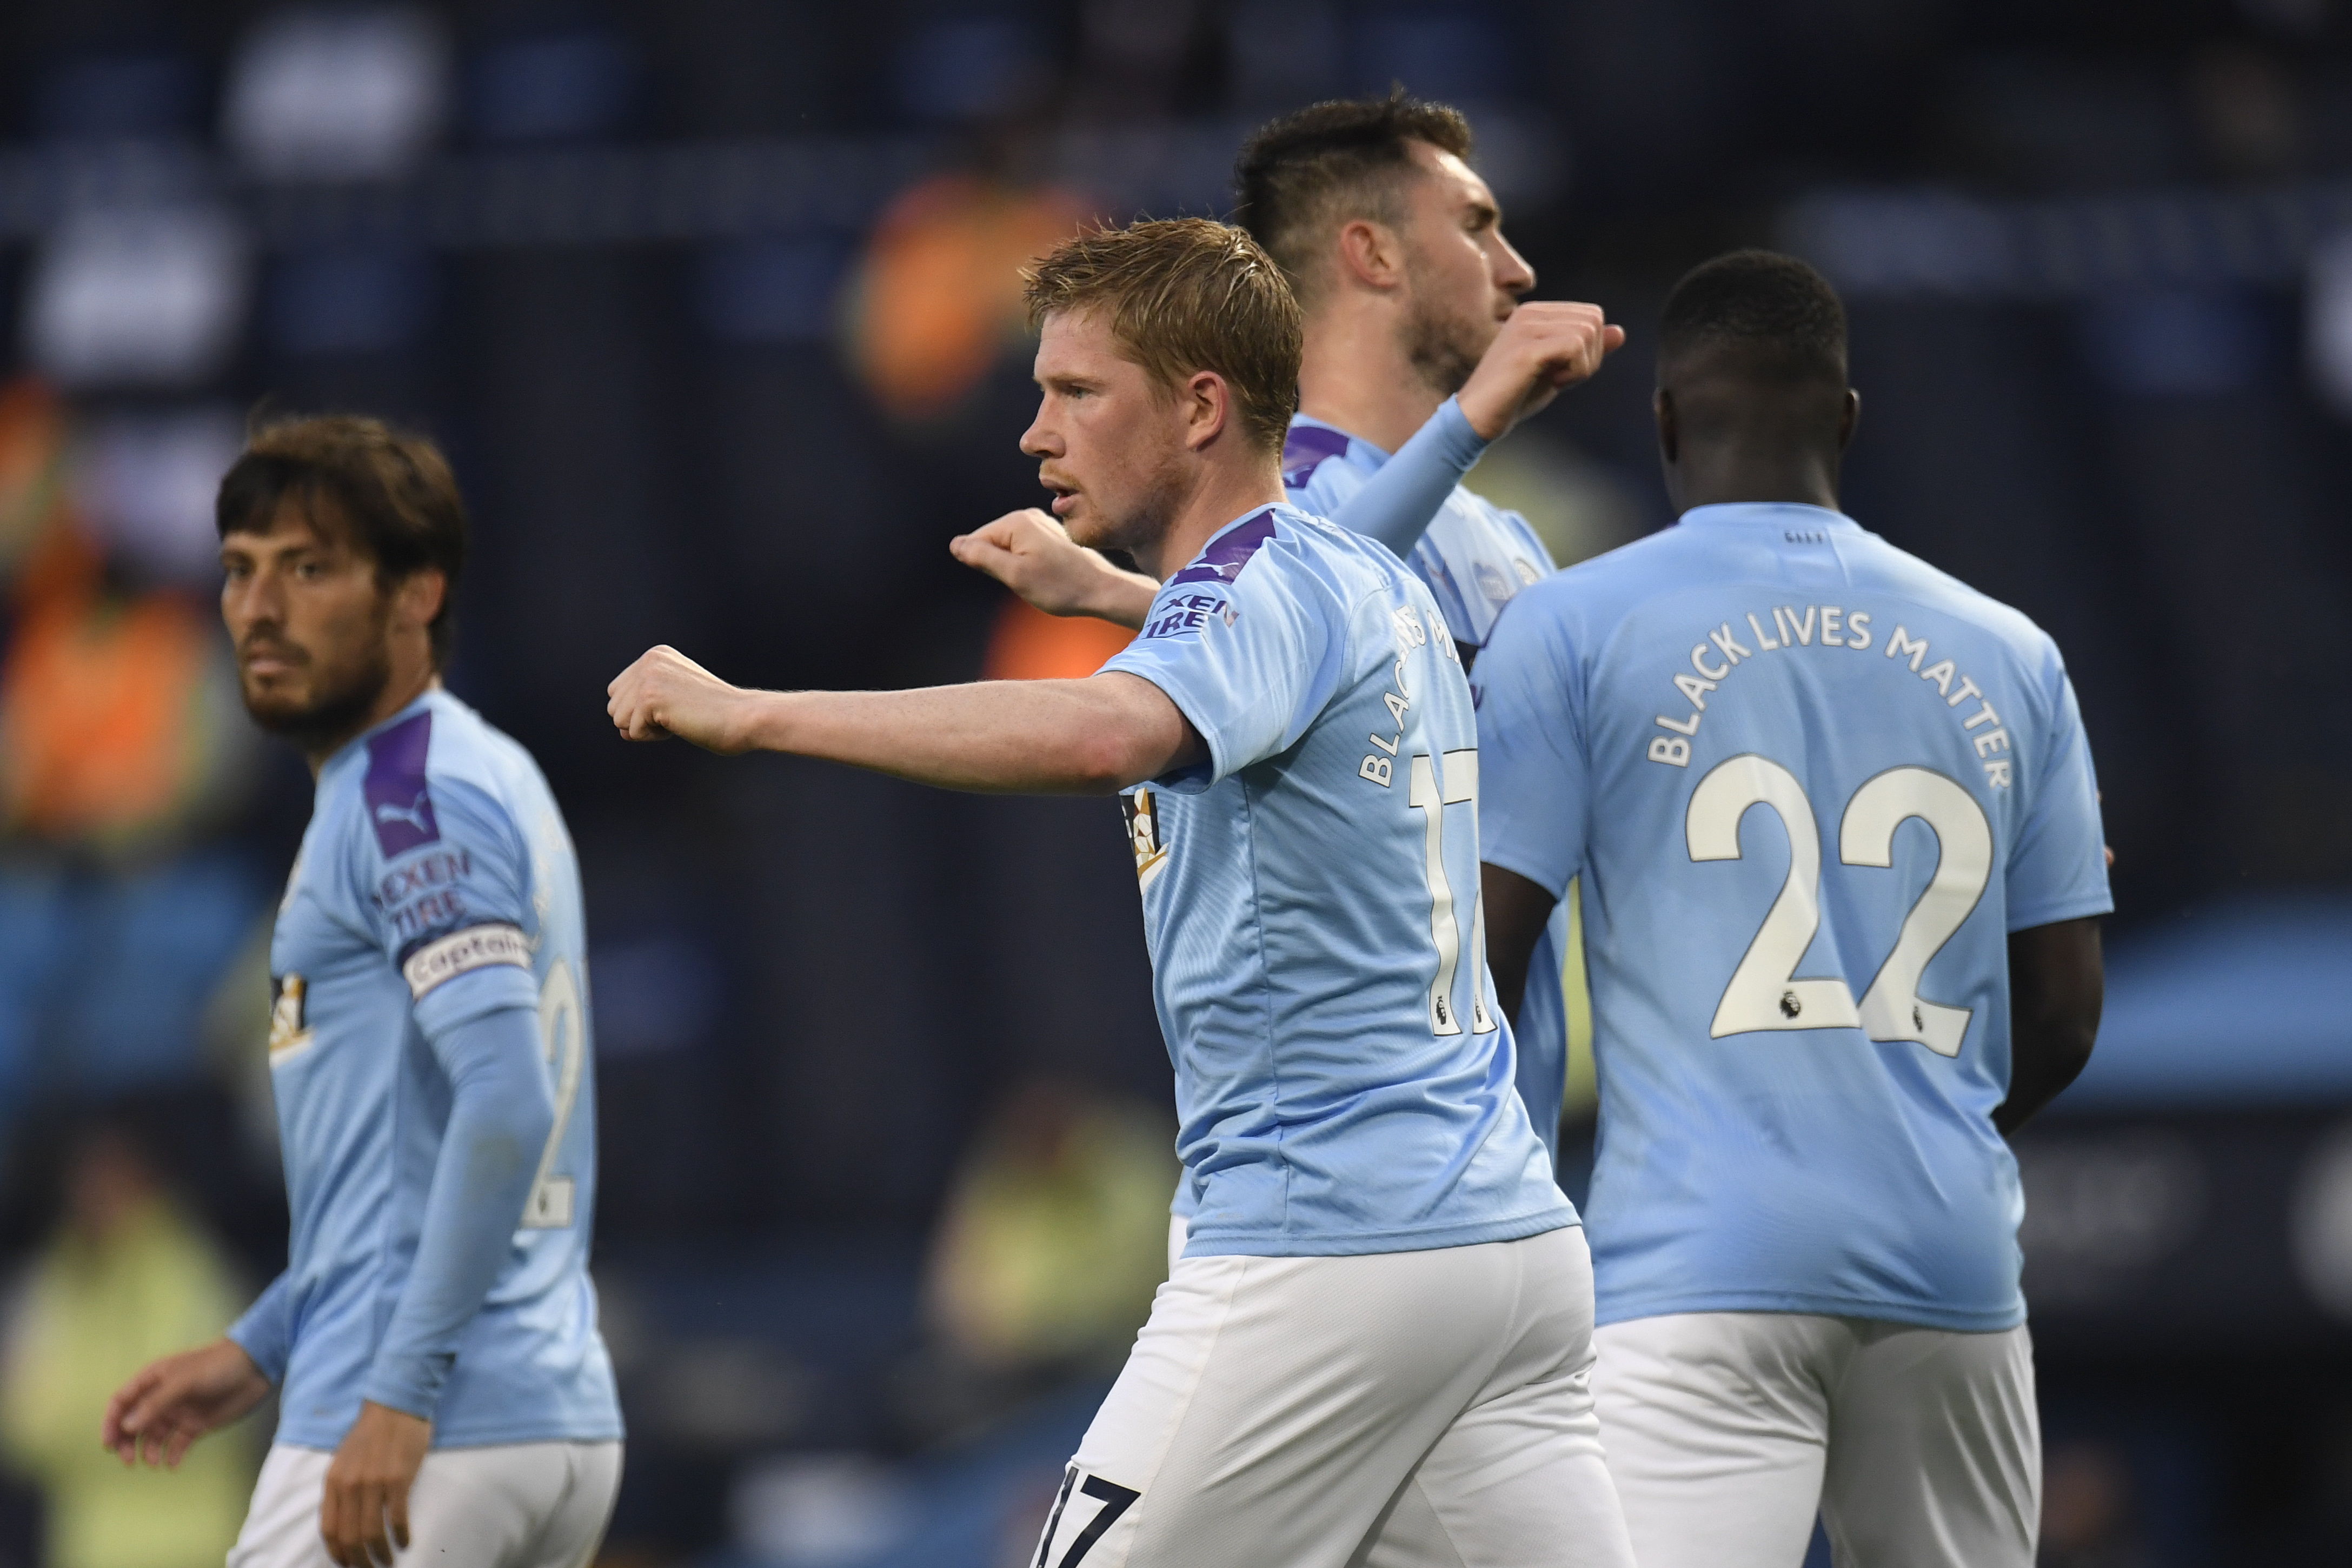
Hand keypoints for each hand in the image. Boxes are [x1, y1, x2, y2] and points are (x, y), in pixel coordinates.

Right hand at [102, 1338, 270, 1469]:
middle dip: (127, 1443)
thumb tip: (127, 1426)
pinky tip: (172, 1464)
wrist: (255, 1367)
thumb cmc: (217, 1365)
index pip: (121, 1402)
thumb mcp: (184, 1381)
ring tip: (154, 1462)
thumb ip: (156, 1403)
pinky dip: (172, 1456)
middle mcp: (162, 1398)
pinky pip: (177, 1445)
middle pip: (132, 1425)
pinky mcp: (196, 1425)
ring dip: (149, 1452)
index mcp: (152, 1380)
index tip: (109, 1444)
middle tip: (129, 1460)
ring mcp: (178, 1412)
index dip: (111, 1422)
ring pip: (153, 1438)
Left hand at [321, 1401, 431, 1567]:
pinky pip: (397, 1517)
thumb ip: (342, 1487)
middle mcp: (350, 1485)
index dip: (337, 1553)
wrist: (396, 1403)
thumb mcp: (345, 1460)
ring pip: (372, 1532)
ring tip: (388, 1561)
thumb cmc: (372, 1432)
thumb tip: (345, 1519)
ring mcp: (373, 1482)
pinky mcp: (398, 1479)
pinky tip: (406, 1541)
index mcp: (334, 1481)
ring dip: (380, 1554)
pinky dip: (401, 1535)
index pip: (329, 1529)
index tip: (347, 1564)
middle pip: (350, 1536)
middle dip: (359, 1560)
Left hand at [607, 645, 757, 751]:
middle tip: (677, 714)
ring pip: (619, 719)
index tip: (675, 707)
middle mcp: (650, 660)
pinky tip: (679, 724)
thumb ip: (645, 708)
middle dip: (640, 720)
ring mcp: (649, 676)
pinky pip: (632, 732)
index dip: (641, 711)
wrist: (742, 717)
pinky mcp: (650, 696)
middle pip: (614, 706)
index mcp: (656, 655)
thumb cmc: (717, 715)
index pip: (619, 692)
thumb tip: (621, 731)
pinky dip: (654, 737)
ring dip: (646, 729)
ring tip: (678, 718)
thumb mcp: (676, 701)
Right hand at [949, 509, 1155, 629]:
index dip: (988, 567)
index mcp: (1016, 521)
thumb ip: (982, 556)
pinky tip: (1047, 575)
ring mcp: (1040, 525)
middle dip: (1002, 567)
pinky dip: (1028, 567)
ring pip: (1008, 550)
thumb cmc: (1059, 586)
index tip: (1015, 577)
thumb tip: (956, 544)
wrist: (1100, 589)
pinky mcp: (1049, 536)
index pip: (977, 542)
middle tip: (1029, 579)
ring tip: (1039, 578)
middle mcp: (1027, 516)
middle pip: (992, 544)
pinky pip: (1023, 551)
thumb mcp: (1015, 575)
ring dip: (1016, 569)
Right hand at [1456, 302, 1626, 441]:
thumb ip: (1586, 349)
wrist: (1477, 419)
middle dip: (1589, 356)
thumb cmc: (1515, 396)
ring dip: (1581, 366)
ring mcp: (1526, 328)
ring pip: (1588, 332)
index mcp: (1536, 313)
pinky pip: (1575, 347)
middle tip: (1562, 377)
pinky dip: (1575, 371)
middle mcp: (1530, 312)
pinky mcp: (1526, 348)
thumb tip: (1620, 332)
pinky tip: (1553, 383)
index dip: (1590, 349)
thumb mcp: (1558, 369)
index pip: (1591, 316)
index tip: (1563, 370)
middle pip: (1593, 321)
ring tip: (1554, 380)